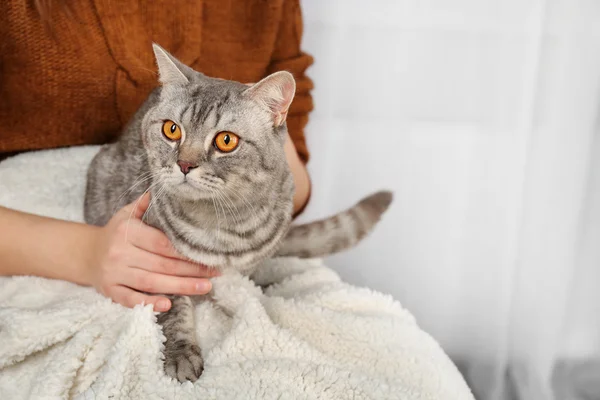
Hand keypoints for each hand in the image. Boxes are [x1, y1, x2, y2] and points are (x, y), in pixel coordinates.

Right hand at [88, 193, 217, 310]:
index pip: (161, 243)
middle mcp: (119, 253)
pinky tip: (168, 304)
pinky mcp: (110, 291)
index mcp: (127, 232)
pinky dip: (149, 303)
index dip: (185, 250)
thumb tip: (164, 190)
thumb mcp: (127, 213)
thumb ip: (146, 204)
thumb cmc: (116, 232)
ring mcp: (114, 273)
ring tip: (205, 287)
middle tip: (215, 272)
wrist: (86, 253)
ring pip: (151, 283)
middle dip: (191, 270)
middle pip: (161, 264)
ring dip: (180, 287)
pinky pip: (131, 300)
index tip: (208, 253)